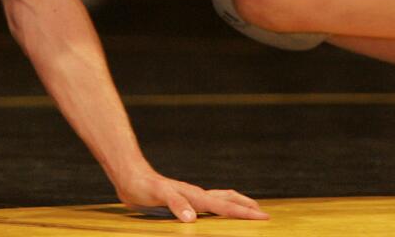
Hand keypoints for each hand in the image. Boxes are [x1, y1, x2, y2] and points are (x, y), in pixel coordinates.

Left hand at [114, 170, 267, 221]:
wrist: (131, 177)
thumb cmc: (143, 186)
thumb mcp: (158, 195)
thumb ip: (175, 204)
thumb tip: (192, 217)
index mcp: (195, 196)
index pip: (225, 206)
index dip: (244, 212)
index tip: (263, 216)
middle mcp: (196, 196)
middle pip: (228, 199)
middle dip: (245, 206)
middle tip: (263, 214)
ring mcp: (190, 197)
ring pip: (220, 199)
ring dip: (235, 205)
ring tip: (247, 210)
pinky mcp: (183, 200)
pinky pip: (208, 204)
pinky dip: (220, 207)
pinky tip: (216, 213)